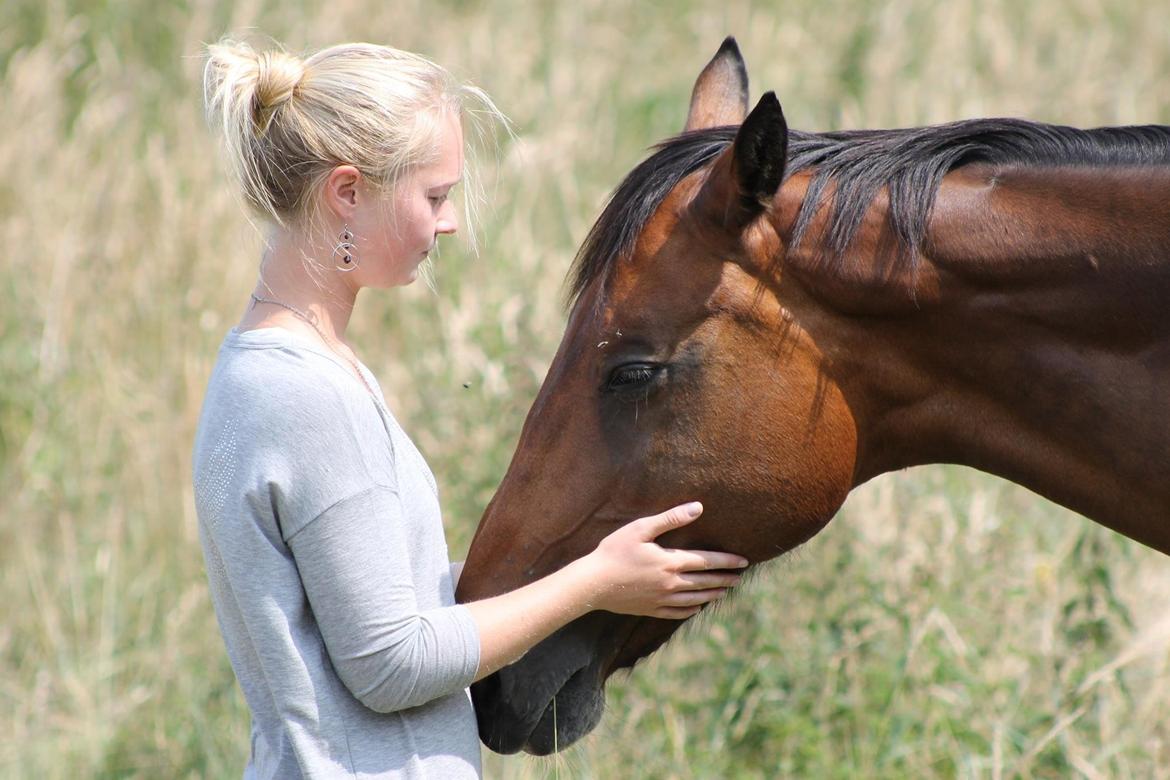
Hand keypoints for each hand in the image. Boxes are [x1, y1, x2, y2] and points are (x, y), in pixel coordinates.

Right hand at [581, 502, 748, 619]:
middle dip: (724, 579)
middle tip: (739, 578)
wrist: (593, 583)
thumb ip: (671, 518)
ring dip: (712, 594)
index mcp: (671, 562)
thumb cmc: (614, 551)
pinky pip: (678, 613)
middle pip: (705, 582)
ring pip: (695, 599)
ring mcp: (661, 599)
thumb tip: (698, 508)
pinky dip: (691, 609)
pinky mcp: (651, 609)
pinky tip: (697, 607)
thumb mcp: (641, 528)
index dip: (727, 561)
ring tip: (724, 591)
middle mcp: (671, 583)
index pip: (707, 561)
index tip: (743, 562)